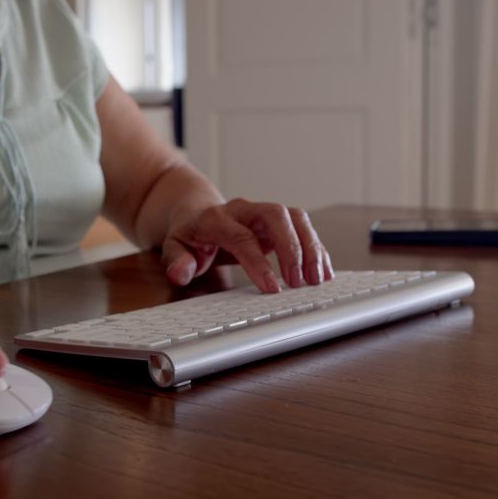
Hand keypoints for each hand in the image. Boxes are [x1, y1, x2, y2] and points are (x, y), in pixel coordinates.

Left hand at [162, 199, 334, 292]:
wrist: (196, 212)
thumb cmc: (189, 233)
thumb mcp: (174, 247)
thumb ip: (176, 261)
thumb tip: (179, 273)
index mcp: (216, 218)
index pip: (241, 236)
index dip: (259, 262)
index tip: (272, 288)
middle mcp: (243, 210)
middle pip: (276, 216)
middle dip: (292, 248)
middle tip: (300, 282)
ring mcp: (263, 213)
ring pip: (295, 218)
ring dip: (311, 247)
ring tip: (317, 279)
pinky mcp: (278, 222)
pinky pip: (303, 228)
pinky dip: (316, 249)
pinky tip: (323, 272)